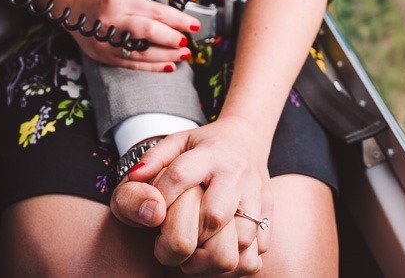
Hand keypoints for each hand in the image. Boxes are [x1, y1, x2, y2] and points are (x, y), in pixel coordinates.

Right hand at [69, 0, 199, 71]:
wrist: (73, 9)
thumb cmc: (104, 0)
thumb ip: (148, 7)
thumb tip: (175, 21)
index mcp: (120, 3)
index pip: (155, 12)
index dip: (178, 20)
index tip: (194, 25)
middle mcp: (112, 22)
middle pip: (148, 31)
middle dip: (171, 38)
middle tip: (187, 43)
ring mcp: (107, 41)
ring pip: (141, 52)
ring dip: (166, 56)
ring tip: (182, 55)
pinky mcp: (105, 56)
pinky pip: (132, 64)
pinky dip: (152, 67)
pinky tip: (168, 66)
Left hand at [112, 118, 271, 273]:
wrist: (248, 139)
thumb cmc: (205, 146)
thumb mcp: (178, 141)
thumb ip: (155, 157)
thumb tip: (135, 177)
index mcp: (211, 153)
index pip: (181, 176)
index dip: (161, 199)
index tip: (151, 219)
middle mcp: (237, 174)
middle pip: (215, 216)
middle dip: (189, 237)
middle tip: (172, 246)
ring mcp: (257, 195)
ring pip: (241, 239)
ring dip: (213, 257)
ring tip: (194, 258)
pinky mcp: (269, 213)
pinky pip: (258, 251)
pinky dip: (237, 264)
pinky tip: (216, 258)